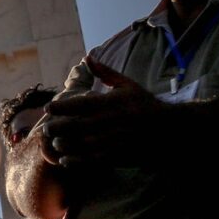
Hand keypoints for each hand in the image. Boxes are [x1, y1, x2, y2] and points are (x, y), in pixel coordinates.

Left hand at [39, 59, 169, 168]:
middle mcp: (115, 121)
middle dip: (60, 127)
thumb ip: (106, 73)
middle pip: (80, 125)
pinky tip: (65, 160)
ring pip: (85, 145)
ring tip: (54, 143)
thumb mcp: (129, 86)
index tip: (48, 108)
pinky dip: (78, 161)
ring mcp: (118, 139)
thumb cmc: (146, 105)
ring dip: (67, 145)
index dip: (63, 107)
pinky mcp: (121, 155)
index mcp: (115, 103)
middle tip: (46, 128)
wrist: (172, 130)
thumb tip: (87, 58)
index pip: (84, 104)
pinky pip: (95, 160)